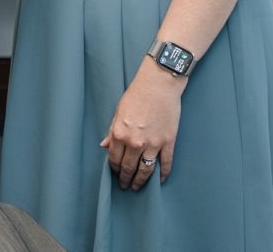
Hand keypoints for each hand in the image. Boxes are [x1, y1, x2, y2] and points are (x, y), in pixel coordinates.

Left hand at [101, 60, 184, 188]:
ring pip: (146, 170)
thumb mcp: (118, 112)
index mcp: (119, 134)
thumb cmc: (136, 95)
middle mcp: (135, 141)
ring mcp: (153, 143)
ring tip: (138, 187)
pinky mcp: (168, 142)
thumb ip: (111, 131)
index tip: (115, 175)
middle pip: (129, 168)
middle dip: (126, 179)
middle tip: (126, 187)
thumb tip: (103, 146)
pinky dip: (162, 174)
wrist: (159, 85)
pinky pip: (165, 163)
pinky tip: (159, 180)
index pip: (114, 159)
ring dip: (141, 181)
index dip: (114, 169)